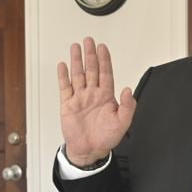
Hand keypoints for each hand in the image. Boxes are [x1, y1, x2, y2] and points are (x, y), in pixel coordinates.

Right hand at [57, 37, 135, 165]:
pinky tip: (63, 66)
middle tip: (88, 41)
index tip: (103, 47)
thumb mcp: (123, 123)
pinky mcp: (68, 105)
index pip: (105, 73)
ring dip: (77, 61)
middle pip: (91, 69)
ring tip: (75, 47)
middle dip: (90, 54)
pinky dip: (63, 76)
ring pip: (78, 75)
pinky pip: (65, 87)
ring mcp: (80, 98)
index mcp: (106, 97)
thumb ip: (128, 106)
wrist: (89, 150)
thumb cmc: (106, 138)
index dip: (104, 60)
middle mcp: (93, 94)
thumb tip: (128, 90)